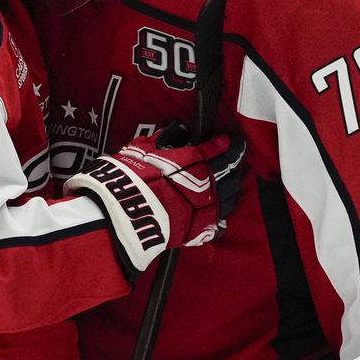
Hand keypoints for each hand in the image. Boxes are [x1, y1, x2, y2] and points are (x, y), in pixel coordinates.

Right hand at [64, 124, 244, 275]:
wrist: (123, 213)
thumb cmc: (130, 176)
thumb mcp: (143, 148)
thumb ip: (165, 138)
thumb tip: (179, 129)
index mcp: (192, 160)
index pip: (217, 149)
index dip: (227, 144)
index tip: (230, 140)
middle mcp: (204, 183)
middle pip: (229, 172)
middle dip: (234, 163)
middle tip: (236, 158)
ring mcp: (203, 208)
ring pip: (229, 197)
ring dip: (233, 187)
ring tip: (234, 181)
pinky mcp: (198, 230)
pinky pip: (218, 222)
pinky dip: (222, 214)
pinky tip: (222, 211)